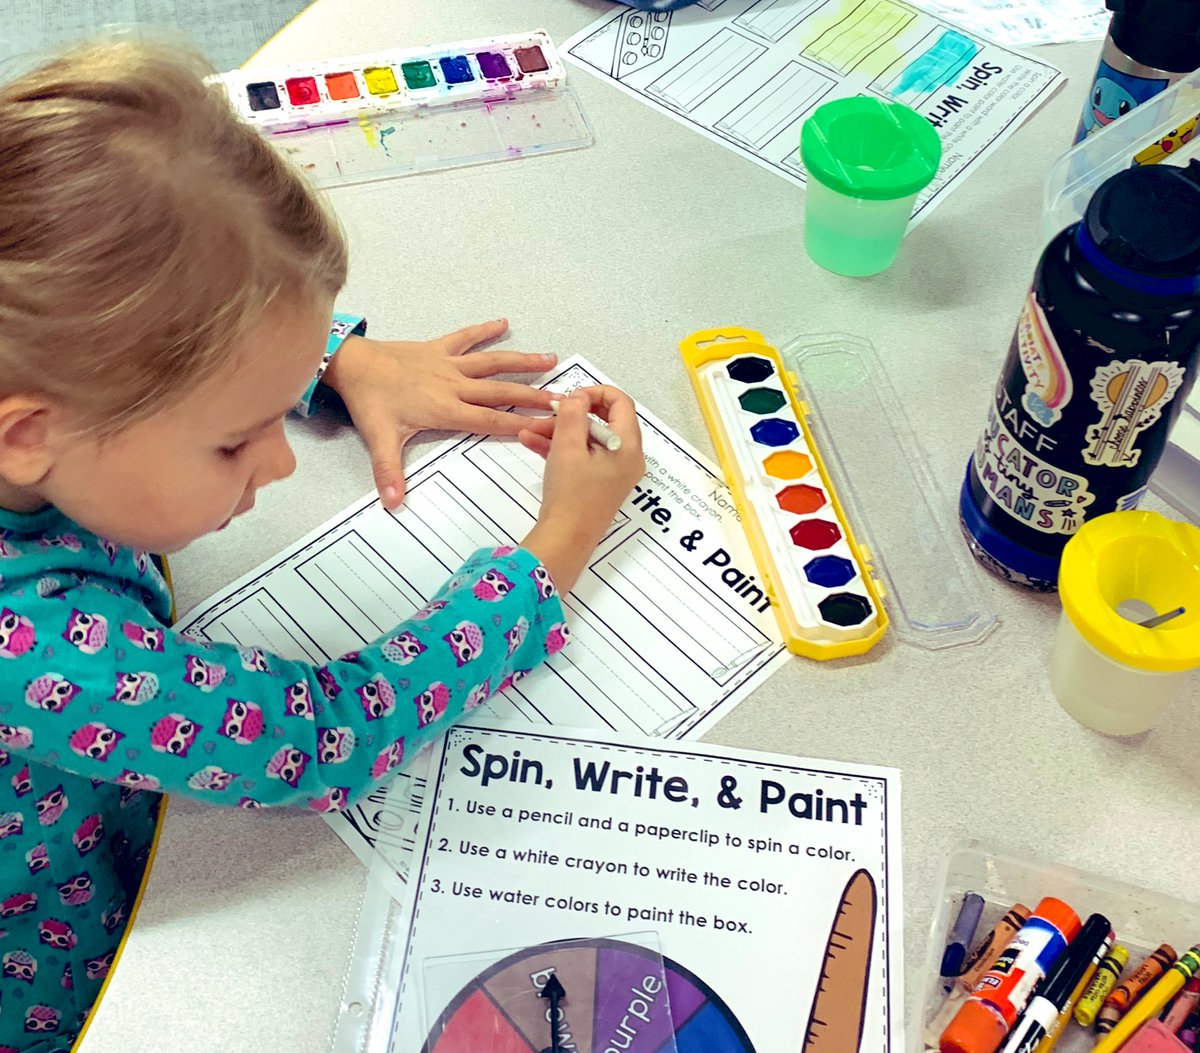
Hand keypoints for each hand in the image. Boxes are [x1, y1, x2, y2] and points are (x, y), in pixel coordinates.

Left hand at [321, 320, 555, 507]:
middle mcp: (454, 385)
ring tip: (550, 359)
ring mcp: (448, 365)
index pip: (491, 421)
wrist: (352, 364)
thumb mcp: (380, 439)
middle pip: (501, 391)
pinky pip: (465, 337)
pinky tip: (504, 323)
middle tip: (562, 398)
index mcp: (447, 409)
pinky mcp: (437, 349)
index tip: (548, 426)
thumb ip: (389, 472)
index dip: (521, 423)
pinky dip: (484, 329)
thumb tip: (393, 504)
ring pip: (492, 362)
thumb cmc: (369, 402)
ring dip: (521, 361)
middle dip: (533, 395)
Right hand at [518, 387, 644, 594]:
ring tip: (531, 429)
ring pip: (588, 438)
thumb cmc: (571, 495)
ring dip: (561, 430)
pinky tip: (531, 441)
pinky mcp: (599, 483)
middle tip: (551, 411)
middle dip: (573, 413)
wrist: (565, 539)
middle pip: (604, 419)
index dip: (594, 392)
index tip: (570, 397)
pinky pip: (583, 456)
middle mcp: (627, 457)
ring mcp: (614, 471)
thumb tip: (578, 397)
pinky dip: (561, 447)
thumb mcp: (568, 447)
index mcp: (628, 446)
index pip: (620, 402)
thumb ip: (573, 415)